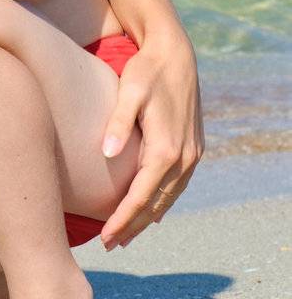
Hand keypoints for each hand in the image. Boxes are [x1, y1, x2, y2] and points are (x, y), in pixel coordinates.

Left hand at [99, 33, 203, 248]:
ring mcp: (192, 154)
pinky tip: (152, 210)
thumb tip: (106, 153)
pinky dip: (163, 201)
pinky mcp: (194, 148)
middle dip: (133, 226)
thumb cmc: (145, 71)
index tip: (105, 237)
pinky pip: (177, 185)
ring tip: (127, 234)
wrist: (174, 53)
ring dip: (148, 218)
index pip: (140, 197)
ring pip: (169, 198)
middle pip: (155, 204)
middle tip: (110, 245)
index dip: (122, 220)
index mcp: (166, 150)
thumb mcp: (129, 92)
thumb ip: (117, 123)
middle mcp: (183, 158)